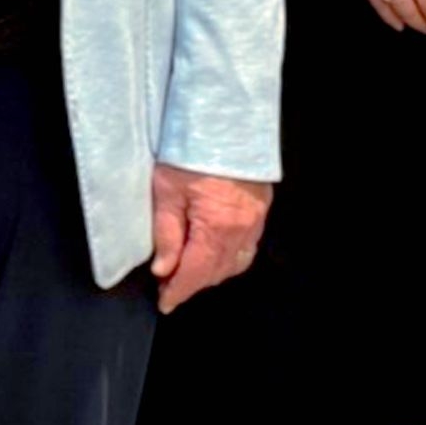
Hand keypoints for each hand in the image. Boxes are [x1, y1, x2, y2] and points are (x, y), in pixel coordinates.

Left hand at [150, 165, 272, 312]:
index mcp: (216, 228)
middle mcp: (241, 230)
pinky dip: (230, 257)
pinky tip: (215, 252)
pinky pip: (247, 247)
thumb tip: (163, 269)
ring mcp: (255, 221)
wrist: (225, 121)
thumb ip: (166, 233)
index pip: (195, 274)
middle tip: (168, 282)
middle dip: (192, 282)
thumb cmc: (190, 152)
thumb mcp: (167, 190)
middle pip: (216, 272)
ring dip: (212, 272)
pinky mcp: (261, 209)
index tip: (164, 303)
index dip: (178, 292)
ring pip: (234, 263)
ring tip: (189, 269)